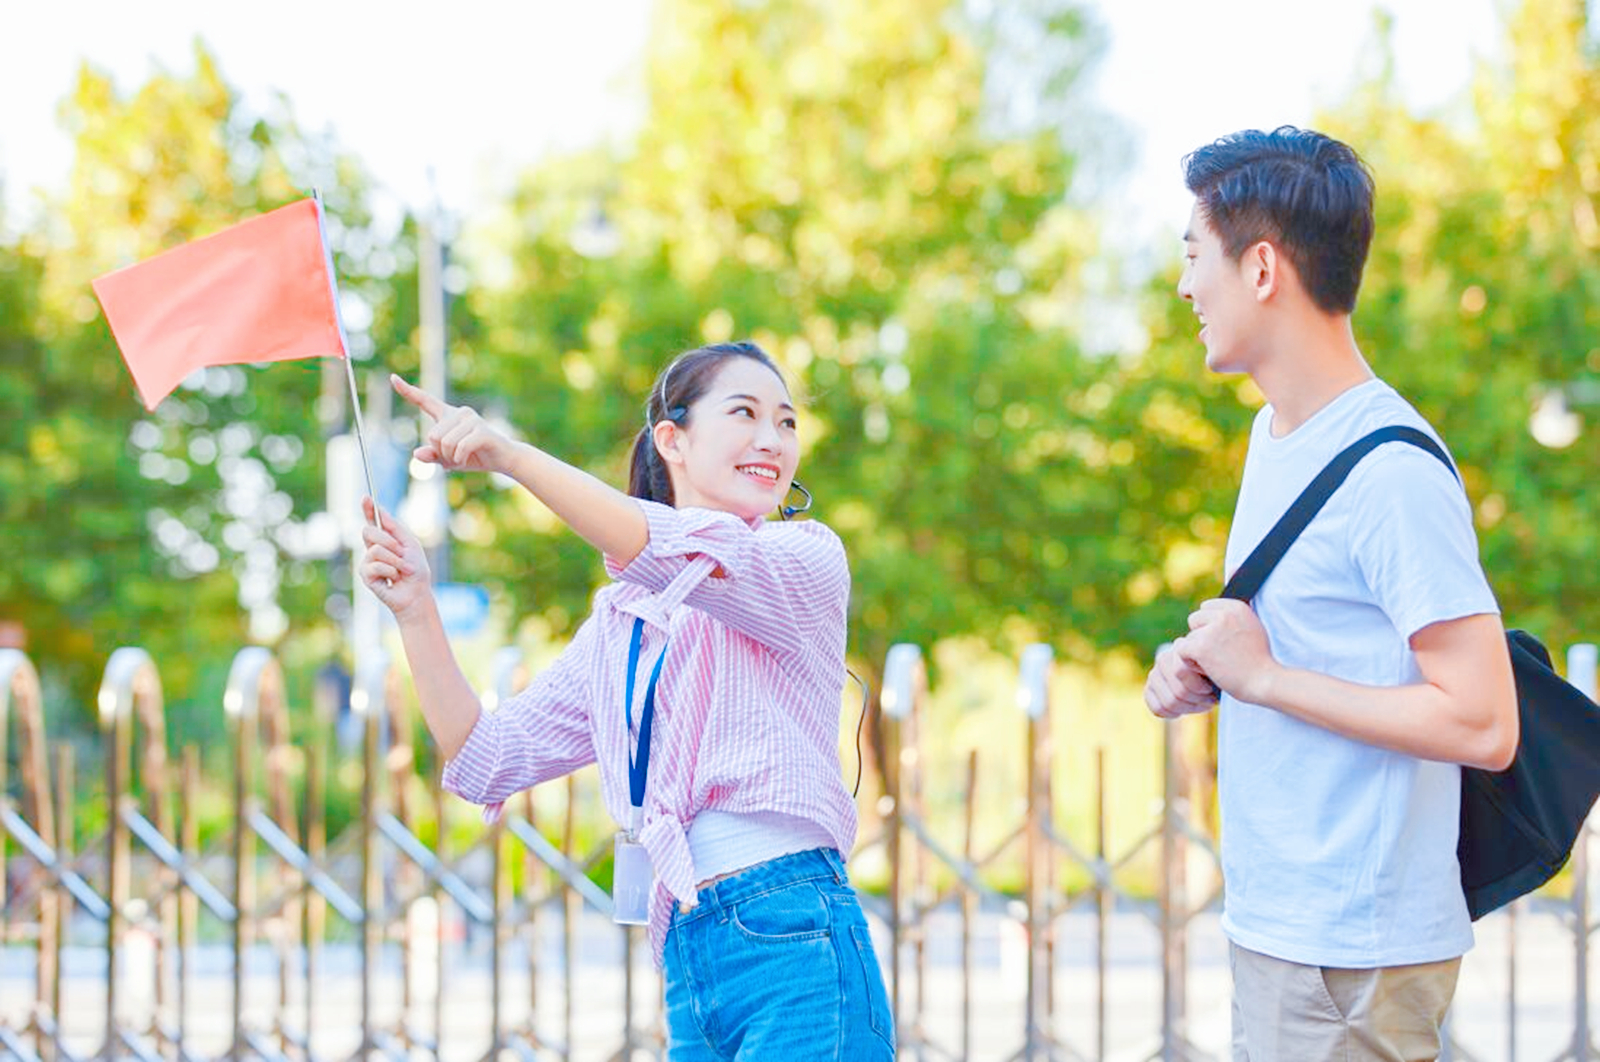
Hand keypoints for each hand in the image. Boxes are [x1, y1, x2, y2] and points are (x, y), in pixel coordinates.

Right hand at [358, 497, 433, 618]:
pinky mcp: (366, 576)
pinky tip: (393, 579)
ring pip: (376, 550)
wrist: (417, 593)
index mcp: (384, 540)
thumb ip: (395, 528)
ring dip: (395, 560)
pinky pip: (376, 566)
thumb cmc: (416, 571)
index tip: (366, 497)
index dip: (368, 509)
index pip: (373, 522)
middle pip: (368, 531)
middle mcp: (373, 549)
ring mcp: (367, 562)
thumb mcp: (410, 544)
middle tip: (401, 551)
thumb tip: (380, 510)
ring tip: (402, 570)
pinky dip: (391, 571)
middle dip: (387, 539)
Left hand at [392, 374, 515, 475]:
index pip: (424, 400)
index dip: (407, 390)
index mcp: (448, 416)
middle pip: (433, 435)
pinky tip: (468, 459)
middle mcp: (459, 412)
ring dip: (451, 457)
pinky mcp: (481, 430)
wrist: (503, 459)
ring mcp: (471, 419)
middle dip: (441, 453)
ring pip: (444, 443)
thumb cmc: (475, 456)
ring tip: (464, 457)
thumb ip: (432, 456)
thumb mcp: (448, 459)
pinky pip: (459, 448)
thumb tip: (416, 454)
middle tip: (456, 456)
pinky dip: (460, 459)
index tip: (392, 378)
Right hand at [1144, 643, 1218, 718]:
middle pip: (1179, 693)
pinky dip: (1171, 713)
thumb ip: (1210, 664)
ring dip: (1187, 707)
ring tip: (1200, 703)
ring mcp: (1154, 674)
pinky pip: (1157, 708)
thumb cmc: (1218, 673)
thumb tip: (1206, 669)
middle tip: (1209, 699)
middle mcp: (1163, 658)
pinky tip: (1183, 709)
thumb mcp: (1217, 667)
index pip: (1182, 675)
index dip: (1201, 689)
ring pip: (1169, 703)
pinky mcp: (1149, 689)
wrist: (1210, 677)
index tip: (1212, 689)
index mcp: (1181, 648)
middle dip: (1197, 701)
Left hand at [1177, 598, 1277, 702]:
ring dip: (1198, 653)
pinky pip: (1181, 650)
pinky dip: (1191, 663)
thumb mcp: (1251, 628)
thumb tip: (1211, 611)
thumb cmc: (1259, 662)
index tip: (1223, 641)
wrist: (1264, 682)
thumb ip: (1232, 618)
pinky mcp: (1200, 646)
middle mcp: (1224, 614)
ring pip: (1188, 637)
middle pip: (1194, 620)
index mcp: (1237, 607)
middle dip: (1201, 637)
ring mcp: (1211, 630)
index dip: (1209, 626)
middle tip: (1220, 654)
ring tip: (1219, 664)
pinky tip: (1209, 669)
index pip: (1207, 607)